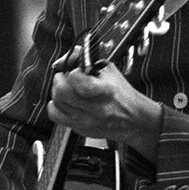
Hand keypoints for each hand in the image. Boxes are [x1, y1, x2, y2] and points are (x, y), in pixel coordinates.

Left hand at [48, 62, 162, 159]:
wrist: (133, 119)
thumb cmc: (121, 93)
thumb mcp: (108, 70)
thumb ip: (84, 59)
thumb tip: (62, 60)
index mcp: (105, 91)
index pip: (75, 79)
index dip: (72, 72)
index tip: (77, 71)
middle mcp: (95, 108)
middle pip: (61, 92)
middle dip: (59, 81)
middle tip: (64, 78)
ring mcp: (87, 121)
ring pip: (56, 104)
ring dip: (57, 92)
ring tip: (66, 89)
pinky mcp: (81, 130)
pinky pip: (56, 116)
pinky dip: (56, 106)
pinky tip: (65, 102)